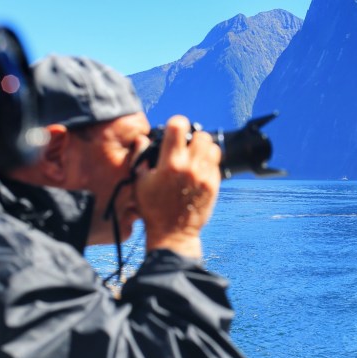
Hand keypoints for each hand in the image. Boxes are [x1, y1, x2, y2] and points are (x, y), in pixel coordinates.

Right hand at [133, 115, 220, 258]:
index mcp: (170, 163)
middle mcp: (190, 167)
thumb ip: (141, 158)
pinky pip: (217, 163)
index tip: (174, 130)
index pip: (179, 126)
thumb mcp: (140, 183)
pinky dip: (209, 162)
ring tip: (194, 157)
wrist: (174, 232)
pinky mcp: (214, 184)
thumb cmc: (153, 209)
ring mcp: (204, 175)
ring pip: (212, 147)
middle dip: (192, 137)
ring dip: (203, 148)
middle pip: (201, 134)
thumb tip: (142, 140)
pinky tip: (199, 170)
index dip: (176, 124)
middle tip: (186, 146)